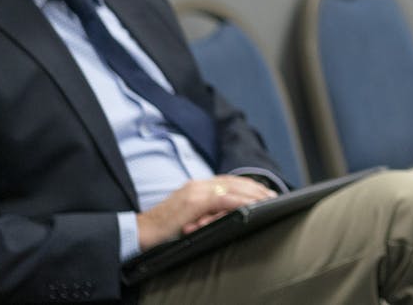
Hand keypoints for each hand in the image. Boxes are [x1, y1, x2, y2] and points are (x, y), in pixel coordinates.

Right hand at [135, 175, 277, 249]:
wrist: (139, 232)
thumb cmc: (162, 229)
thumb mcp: (188, 216)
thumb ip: (205, 210)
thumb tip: (226, 213)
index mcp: (196, 186)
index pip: (228, 181)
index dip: (248, 185)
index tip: (264, 191)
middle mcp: (198, 184)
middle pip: (234, 181)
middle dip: (256, 187)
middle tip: (274, 195)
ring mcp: (196, 191)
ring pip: (232, 187)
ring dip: (253, 193)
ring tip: (269, 199)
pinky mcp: (194, 201)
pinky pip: (223, 198)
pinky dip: (240, 200)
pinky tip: (252, 204)